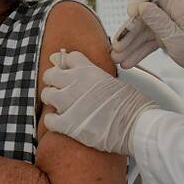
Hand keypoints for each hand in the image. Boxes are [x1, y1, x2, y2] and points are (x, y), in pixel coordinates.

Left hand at [41, 51, 156, 155]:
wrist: (137, 125)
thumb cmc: (132, 106)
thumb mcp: (114, 81)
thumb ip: (94, 75)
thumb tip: (86, 75)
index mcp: (88, 70)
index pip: (68, 58)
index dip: (67, 65)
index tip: (67, 71)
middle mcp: (75, 82)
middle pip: (50, 74)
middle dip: (53, 81)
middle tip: (61, 89)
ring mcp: (69, 102)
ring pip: (46, 94)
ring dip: (52, 100)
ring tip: (61, 107)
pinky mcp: (67, 123)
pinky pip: (48, 119)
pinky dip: (52, 122)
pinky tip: (61, 123)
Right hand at [111, 0, 183, 89]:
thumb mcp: (177, 39)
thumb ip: (158, 22)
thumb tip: (142, 5)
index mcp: (178, 8)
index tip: (131, 13)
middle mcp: (172, 14)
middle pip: (144, 15)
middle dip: (129, 31)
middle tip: (116, 47)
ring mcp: (169, 26)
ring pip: (144, 31)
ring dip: (130, 44)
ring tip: (117, 58)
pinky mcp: (168, 38)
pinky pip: (149, 41)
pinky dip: (138, 50)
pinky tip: (128, 61)